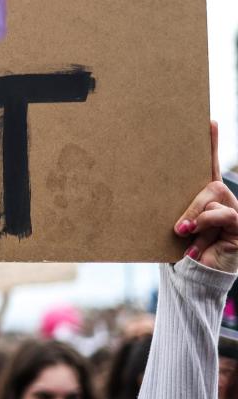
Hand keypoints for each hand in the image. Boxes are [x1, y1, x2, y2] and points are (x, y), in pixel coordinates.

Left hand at [175, 121, 237, 273]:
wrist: (196, 277)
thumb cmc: (181, 251)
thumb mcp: (174, 228)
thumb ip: (176, 212)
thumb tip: (167, 205)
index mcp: (204, 198)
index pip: (208, 166)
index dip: (211, 144)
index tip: (208, 121)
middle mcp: (222, 200)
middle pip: (208, 185)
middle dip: (190, 205)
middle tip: (177, 228)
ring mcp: (234, 211)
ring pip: (213, 198)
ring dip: (195, 218)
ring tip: (183, 235)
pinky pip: (224, 214)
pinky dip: (207, 225)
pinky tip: (195, 245)